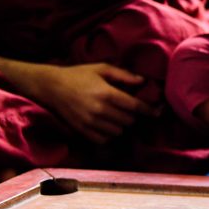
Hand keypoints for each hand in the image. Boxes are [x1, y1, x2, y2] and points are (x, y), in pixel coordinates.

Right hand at [26, 63, 155, 142]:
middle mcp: (99, 110)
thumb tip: (142, 81)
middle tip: (129, 108)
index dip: (149, 110)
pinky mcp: (82, 131)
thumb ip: (123, 75)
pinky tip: (107, 124)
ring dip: (121, 125)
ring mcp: (90, 123)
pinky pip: (104, 139)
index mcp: (106, 94)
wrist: (50, 86)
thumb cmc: (78, 75)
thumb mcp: (101, 68)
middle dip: (133, 115)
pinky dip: (109, 134)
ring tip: (116, 115)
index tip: (158, 112)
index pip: (135, 107)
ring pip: (118, 131)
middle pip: (129, 121)